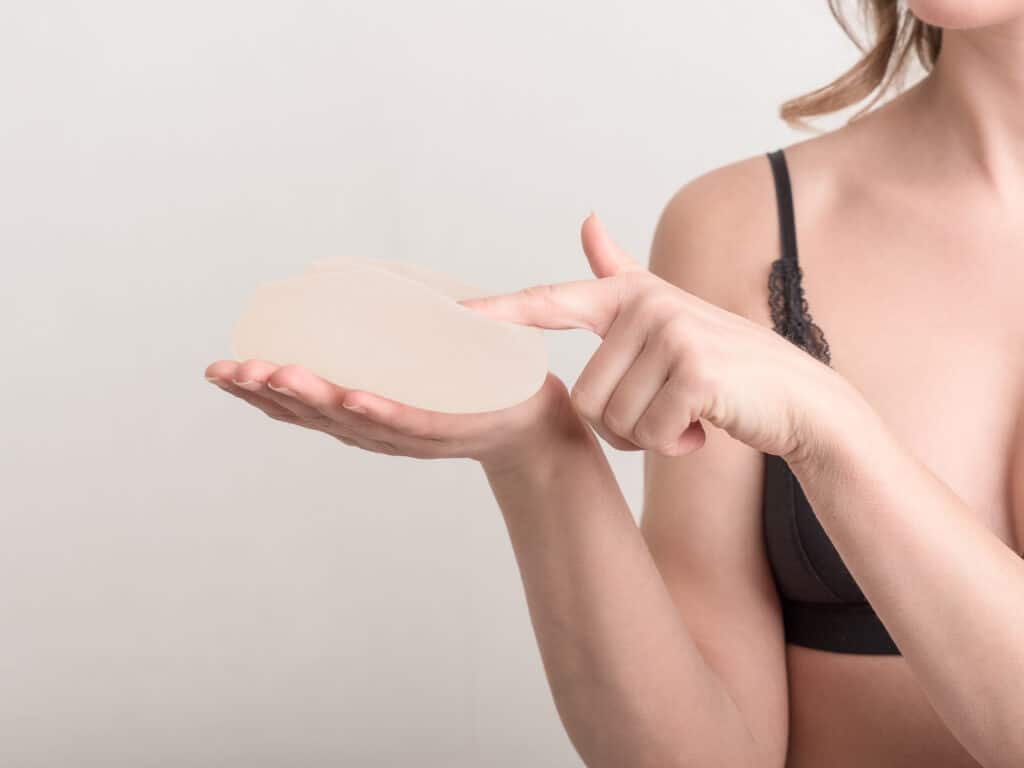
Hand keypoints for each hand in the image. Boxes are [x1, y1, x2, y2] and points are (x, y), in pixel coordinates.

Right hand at [203, 358, 579, 474]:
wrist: (534, 425)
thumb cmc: (474, 388)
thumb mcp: (422, 355)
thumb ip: (386, 322)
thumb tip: (345, 274)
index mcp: (367, 413)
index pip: (305, 404)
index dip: (260, 391)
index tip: (219, 370)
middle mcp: (382, 429)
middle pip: (317, 415)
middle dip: (269, 393)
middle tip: (226, 372)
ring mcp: (415, 433)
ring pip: (355, 419)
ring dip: (313, 399)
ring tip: (273, 375)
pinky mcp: (454, 430)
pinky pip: (414, 422)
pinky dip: (381, 412)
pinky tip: (355, 398)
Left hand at [457, 212, 843, 461]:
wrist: (796, 399)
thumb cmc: (724, 365)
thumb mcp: (667, 315)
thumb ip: (621, 273)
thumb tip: (586, 219)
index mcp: (630, 295)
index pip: (551, 301)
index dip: (498, 311)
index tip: (453, 315)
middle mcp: (647, 304)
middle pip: (582, 398)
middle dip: (621, 424)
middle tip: (666, 410)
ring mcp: (672, 332)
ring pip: (610, 420)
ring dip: (646, 436)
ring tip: (686, 414)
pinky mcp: (695, 371)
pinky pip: (646, 433)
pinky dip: (672, 445)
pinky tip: (703, 427)